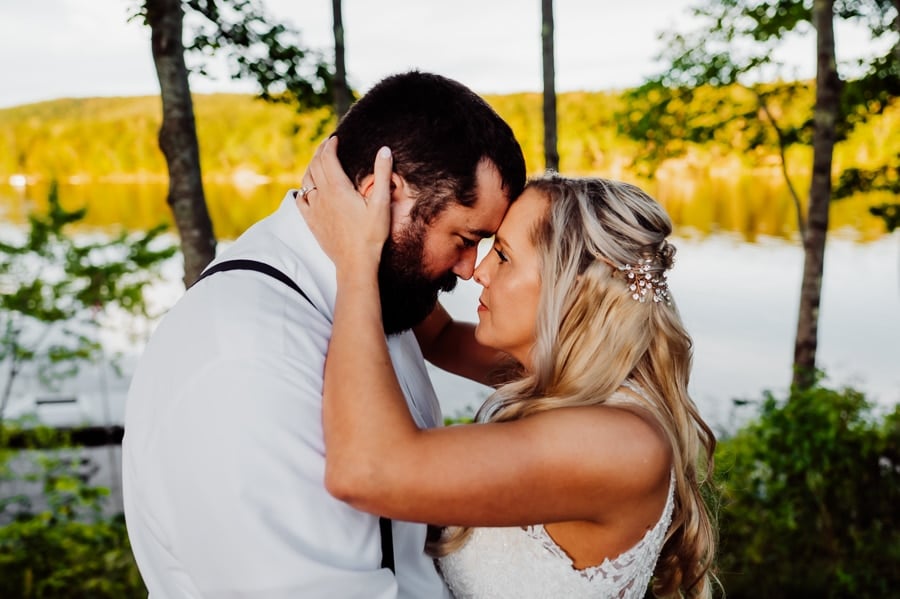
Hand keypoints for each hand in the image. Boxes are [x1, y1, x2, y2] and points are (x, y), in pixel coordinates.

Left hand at [297, 137, 392, 272]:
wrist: (355, 262)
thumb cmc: (371, 234)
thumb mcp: (382, 203)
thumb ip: (382, 174)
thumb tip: (384, 150)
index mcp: (338, 188)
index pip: (328, 158)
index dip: (330, 145)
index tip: (334, 139)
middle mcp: (322, 195)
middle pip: (315, 165)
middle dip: (319, 152)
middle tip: (326, 145)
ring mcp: (314, 209)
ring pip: (306, 180)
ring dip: (310, 167)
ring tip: (317, 162)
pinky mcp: (311, 221)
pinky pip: (300, 200)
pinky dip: (302, 189)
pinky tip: (306, 188)